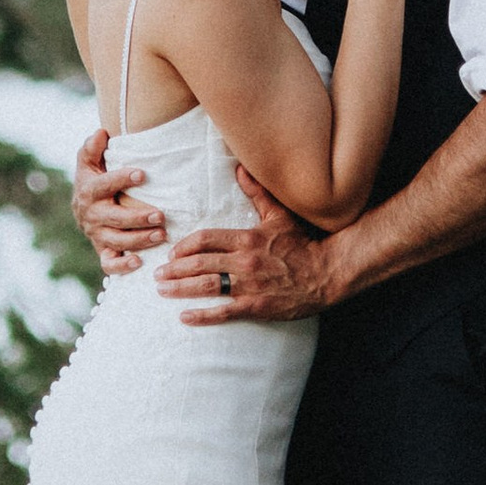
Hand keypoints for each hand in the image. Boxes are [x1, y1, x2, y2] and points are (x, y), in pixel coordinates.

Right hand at [74, 128, 164, 275]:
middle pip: (114, 218)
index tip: (142, 173)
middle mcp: (92, 215)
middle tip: (161, 215)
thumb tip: (101, 133)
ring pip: (117, 241)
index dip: (121, 179)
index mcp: (89, 191)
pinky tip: (140, 262)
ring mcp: (97, 235)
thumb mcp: (89, 162)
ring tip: (161, 235)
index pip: (104, 185)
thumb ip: (92, 148)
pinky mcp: (101, 250)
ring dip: (139, 240)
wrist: (81, 208)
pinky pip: (109, 264)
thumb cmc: (93, 179)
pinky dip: (122, 266)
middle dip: (137, 218)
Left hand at [162, 171, 332, 325]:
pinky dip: (202, 315)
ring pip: (206, 286)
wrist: (328, 272)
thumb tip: (240, 167)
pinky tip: (184, 317)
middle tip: (157, 274)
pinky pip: (223, 312)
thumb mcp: (280, 215)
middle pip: (199, 263)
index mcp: (246, 238)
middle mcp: (243, 261)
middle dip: (175, 269)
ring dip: (180, 288)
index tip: (173, 252)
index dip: (185, 246)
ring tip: (162, 290)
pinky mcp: (256, 306)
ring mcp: (249, 285)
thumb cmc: (303, 243)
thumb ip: (257, 192)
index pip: (205, 240)